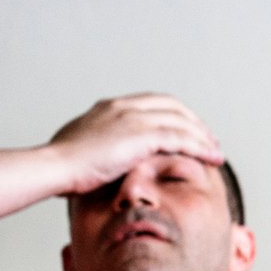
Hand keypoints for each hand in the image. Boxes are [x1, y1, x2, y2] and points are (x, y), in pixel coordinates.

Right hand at [46, 93, 223, 194]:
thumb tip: (102, 157)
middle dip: (195, 123)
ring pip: (181, 122)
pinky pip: (181, 138)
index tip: (188, 130)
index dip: (175, 115)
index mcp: (110, 107)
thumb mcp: (82, 148)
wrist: (54, 167)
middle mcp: (124, 106)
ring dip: (203, 137)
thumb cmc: (61, 166)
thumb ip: (98, 146)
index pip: (153, 103)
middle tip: (209, 140)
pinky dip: (200, 147)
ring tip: (217, 152)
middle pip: (173, 107)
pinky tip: (212, 158)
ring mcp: (133, 118)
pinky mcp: (141, 135)